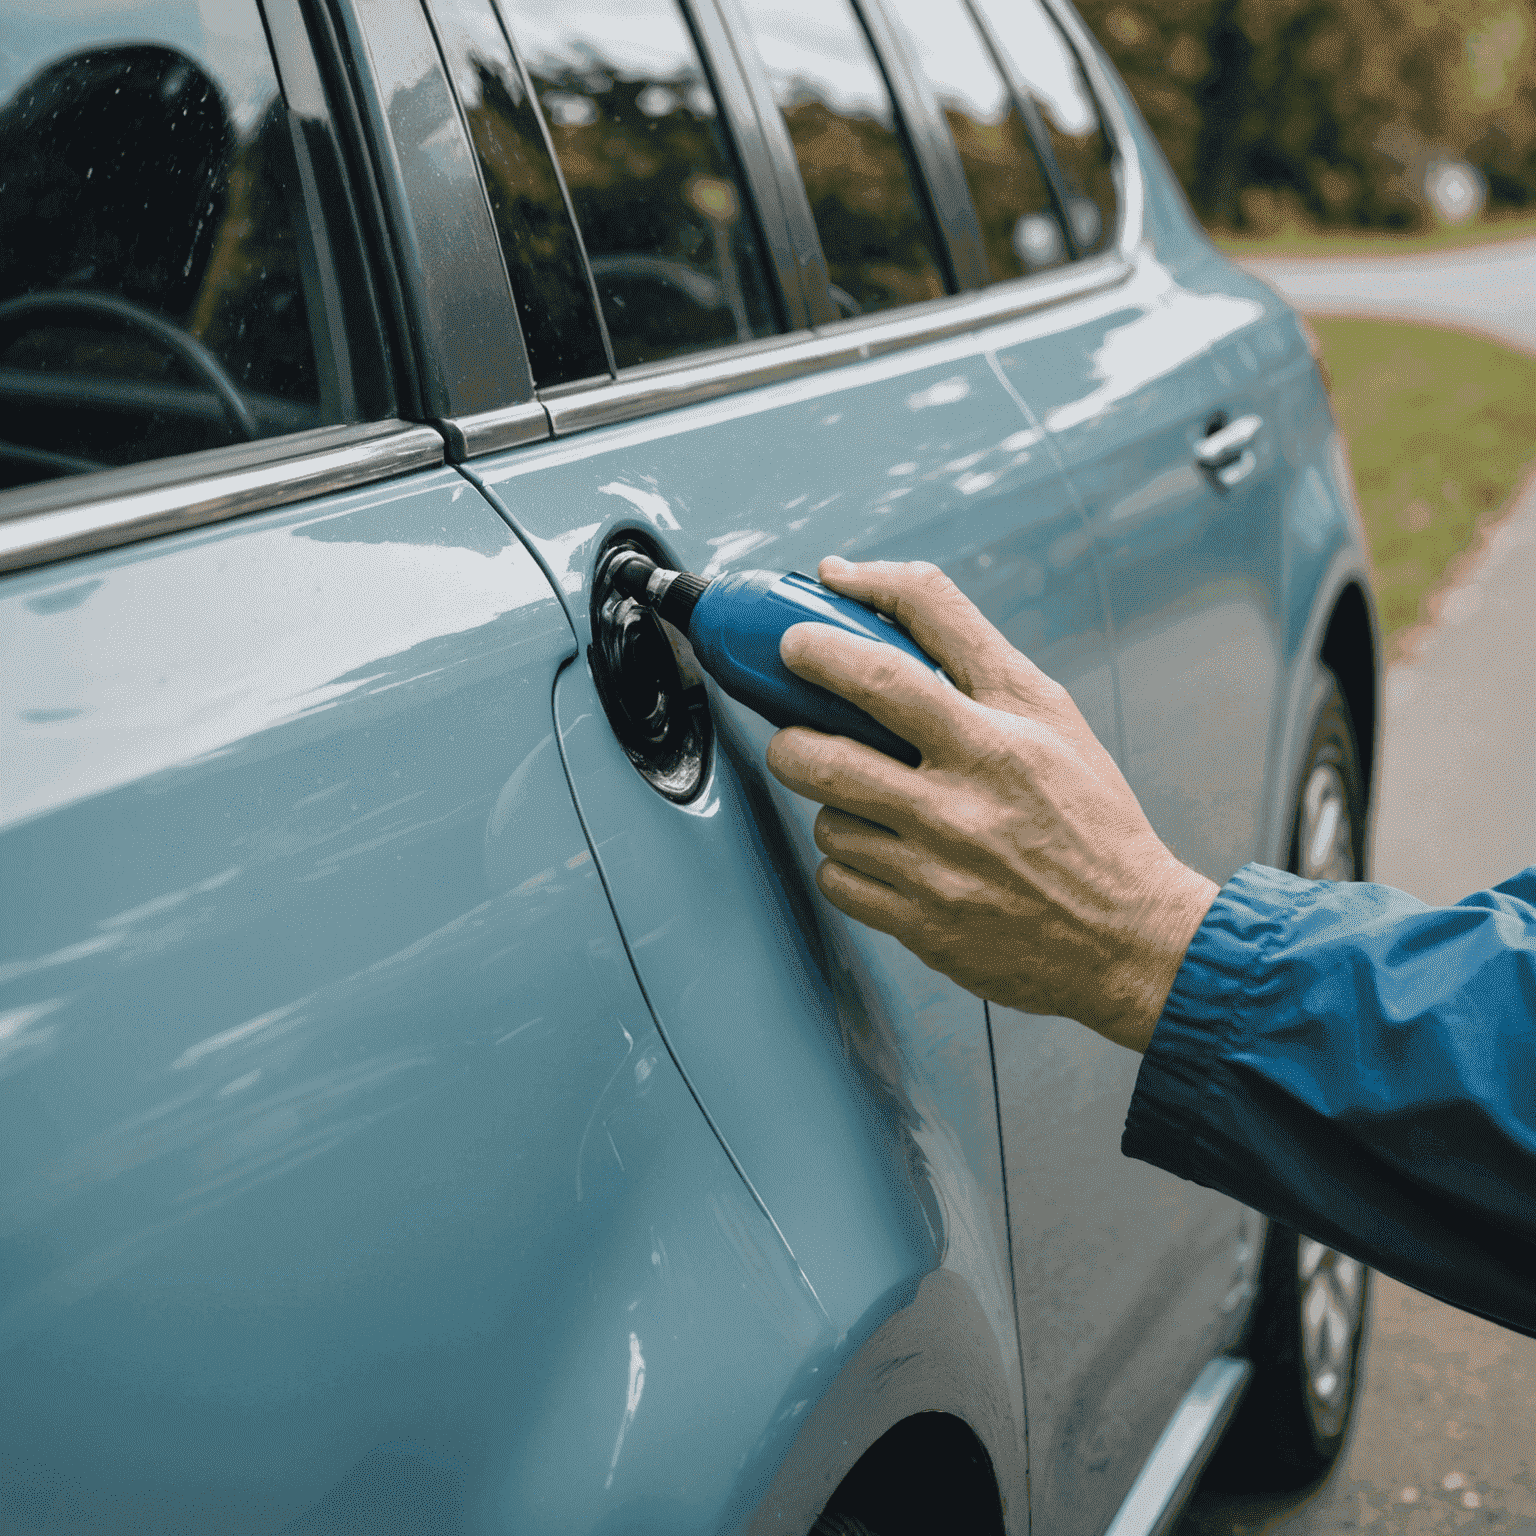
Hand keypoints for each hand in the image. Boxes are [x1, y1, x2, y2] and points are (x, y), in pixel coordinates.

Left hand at [765, 557, 1217, 1053]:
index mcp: (992, 744)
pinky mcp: (921, 927)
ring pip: (827, 824)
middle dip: (791, 740)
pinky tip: (890, 854)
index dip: (822, 649)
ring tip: (878, 802)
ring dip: (836, 807)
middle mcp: (957, 809)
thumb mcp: (1044, 710)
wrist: (1128, 934)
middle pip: (821, 759)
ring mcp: (935, 874)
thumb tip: (863, 586)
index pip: (885, 678)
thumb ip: (961, 645)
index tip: (795, 642)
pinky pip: (839, 883)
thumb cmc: (1085, 811)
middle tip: (799, 733)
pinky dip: (850, 865)